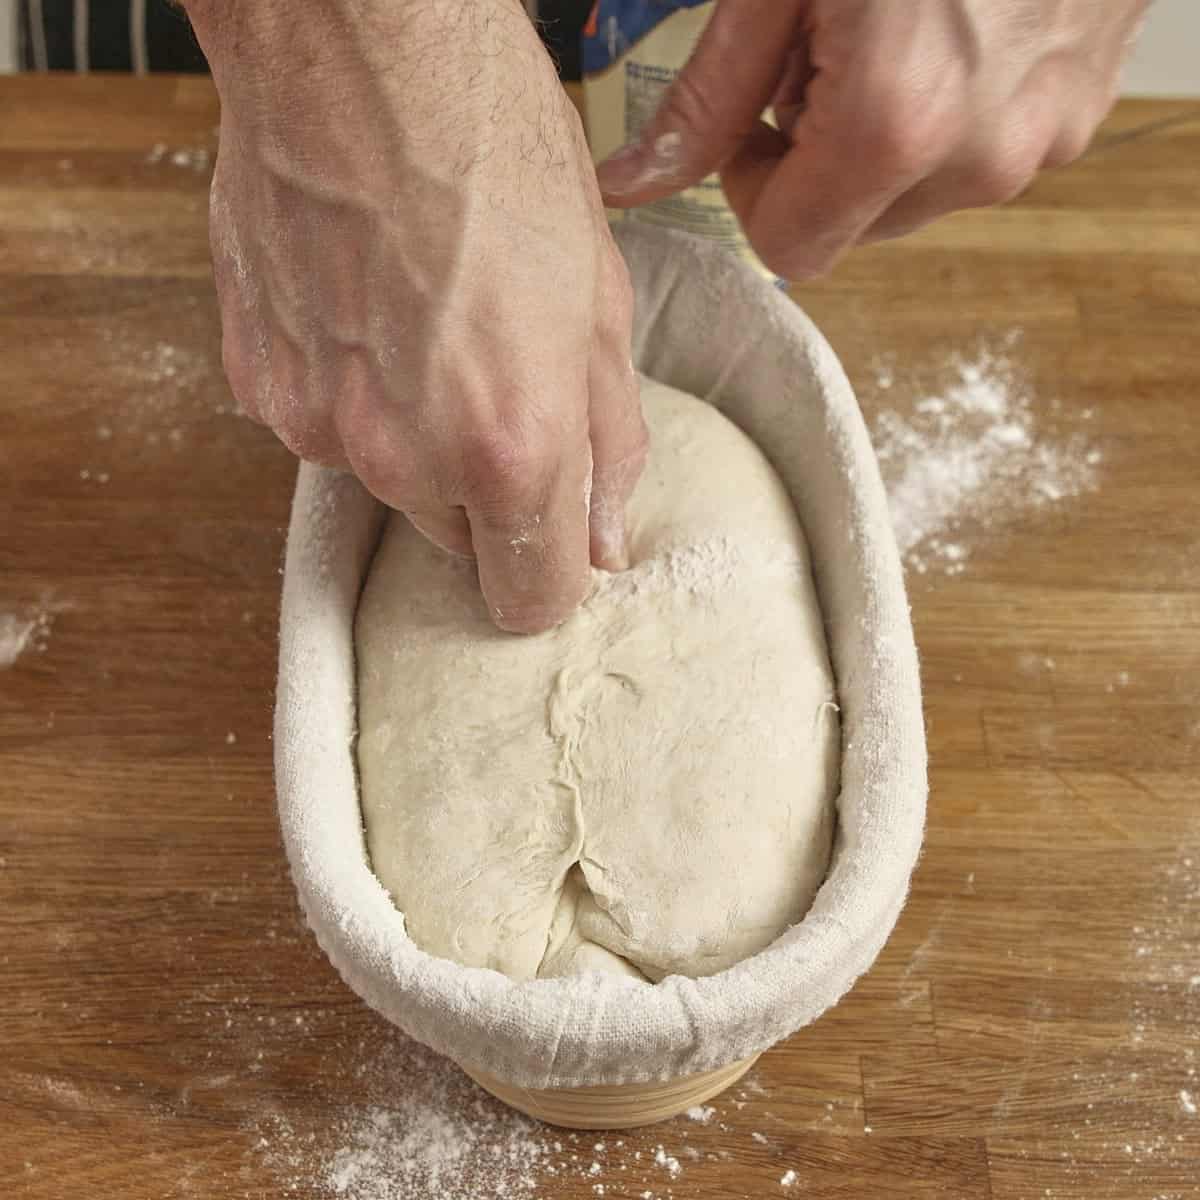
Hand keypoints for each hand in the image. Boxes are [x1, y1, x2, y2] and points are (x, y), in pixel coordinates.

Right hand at [189, 0, 644, 632]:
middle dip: (492, 493)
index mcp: (509, 443)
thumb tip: (602, 540)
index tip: (558, 540)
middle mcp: (403, 457)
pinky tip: (370, 311)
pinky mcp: (259, 383)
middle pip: (463, 547)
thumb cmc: (493, 148)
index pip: (530, 599)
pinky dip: (356, 396)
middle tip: (501, 383)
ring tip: (431, 328)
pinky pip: (327, 430)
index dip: (552, 574)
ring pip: (393, 487)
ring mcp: (318, 424)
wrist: (354, 50)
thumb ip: (607, 443)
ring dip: (419, 440)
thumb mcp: (600, 300)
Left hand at [596, 0, 1148, 278]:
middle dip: (820, 159)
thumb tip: (629, 186)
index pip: (789, 246)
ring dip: (890, 136)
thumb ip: (706, 98)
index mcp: (895, 128)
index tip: (756, 115)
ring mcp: (1048, 133)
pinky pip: (989, 146)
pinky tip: (957, 22)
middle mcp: (981, 157)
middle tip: (825, 49)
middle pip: (855, 225)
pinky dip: (958, 108)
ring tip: (898, 25)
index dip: (754, 187)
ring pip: (921, 191)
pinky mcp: (1087, 103)